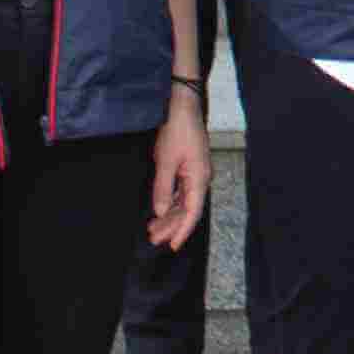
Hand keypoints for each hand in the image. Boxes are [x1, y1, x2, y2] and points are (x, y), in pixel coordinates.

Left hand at [150, 105, 211, 252]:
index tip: (173, 246)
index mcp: (199, 178)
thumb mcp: (165, 160)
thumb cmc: (177, 131)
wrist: (182, 107)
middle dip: (172, 226)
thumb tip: (159, 211)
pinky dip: (170, 203)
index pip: (192, 212)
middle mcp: (200, 178)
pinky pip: (181, 192)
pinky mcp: (188, 167)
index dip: (182, 230)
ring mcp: (195, 172)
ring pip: (183, 202)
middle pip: (188, 209)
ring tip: (153, 228)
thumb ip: (162, 188)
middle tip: (153, 239)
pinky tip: (160, 210)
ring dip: (169, 216)